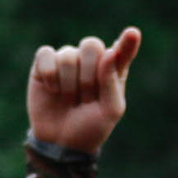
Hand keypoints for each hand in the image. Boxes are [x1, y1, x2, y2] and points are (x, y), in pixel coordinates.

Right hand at [28, 29, 140, 158]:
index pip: (122, 50)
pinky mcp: (45, 63)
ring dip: (69, 84)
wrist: (61, 143)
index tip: (133, 34)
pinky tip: (52, 90)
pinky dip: (50, 75)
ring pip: (68, 55)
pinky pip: (46, 54)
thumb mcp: (110, 111)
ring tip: (69, 100)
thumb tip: (108, 52)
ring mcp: (67, 59)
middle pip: (91, 45)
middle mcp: (91, 60)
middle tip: (86, 98)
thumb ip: (111, 82)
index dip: (127, 42)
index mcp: (113, 69)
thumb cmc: (90, 127)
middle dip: (88, 76)